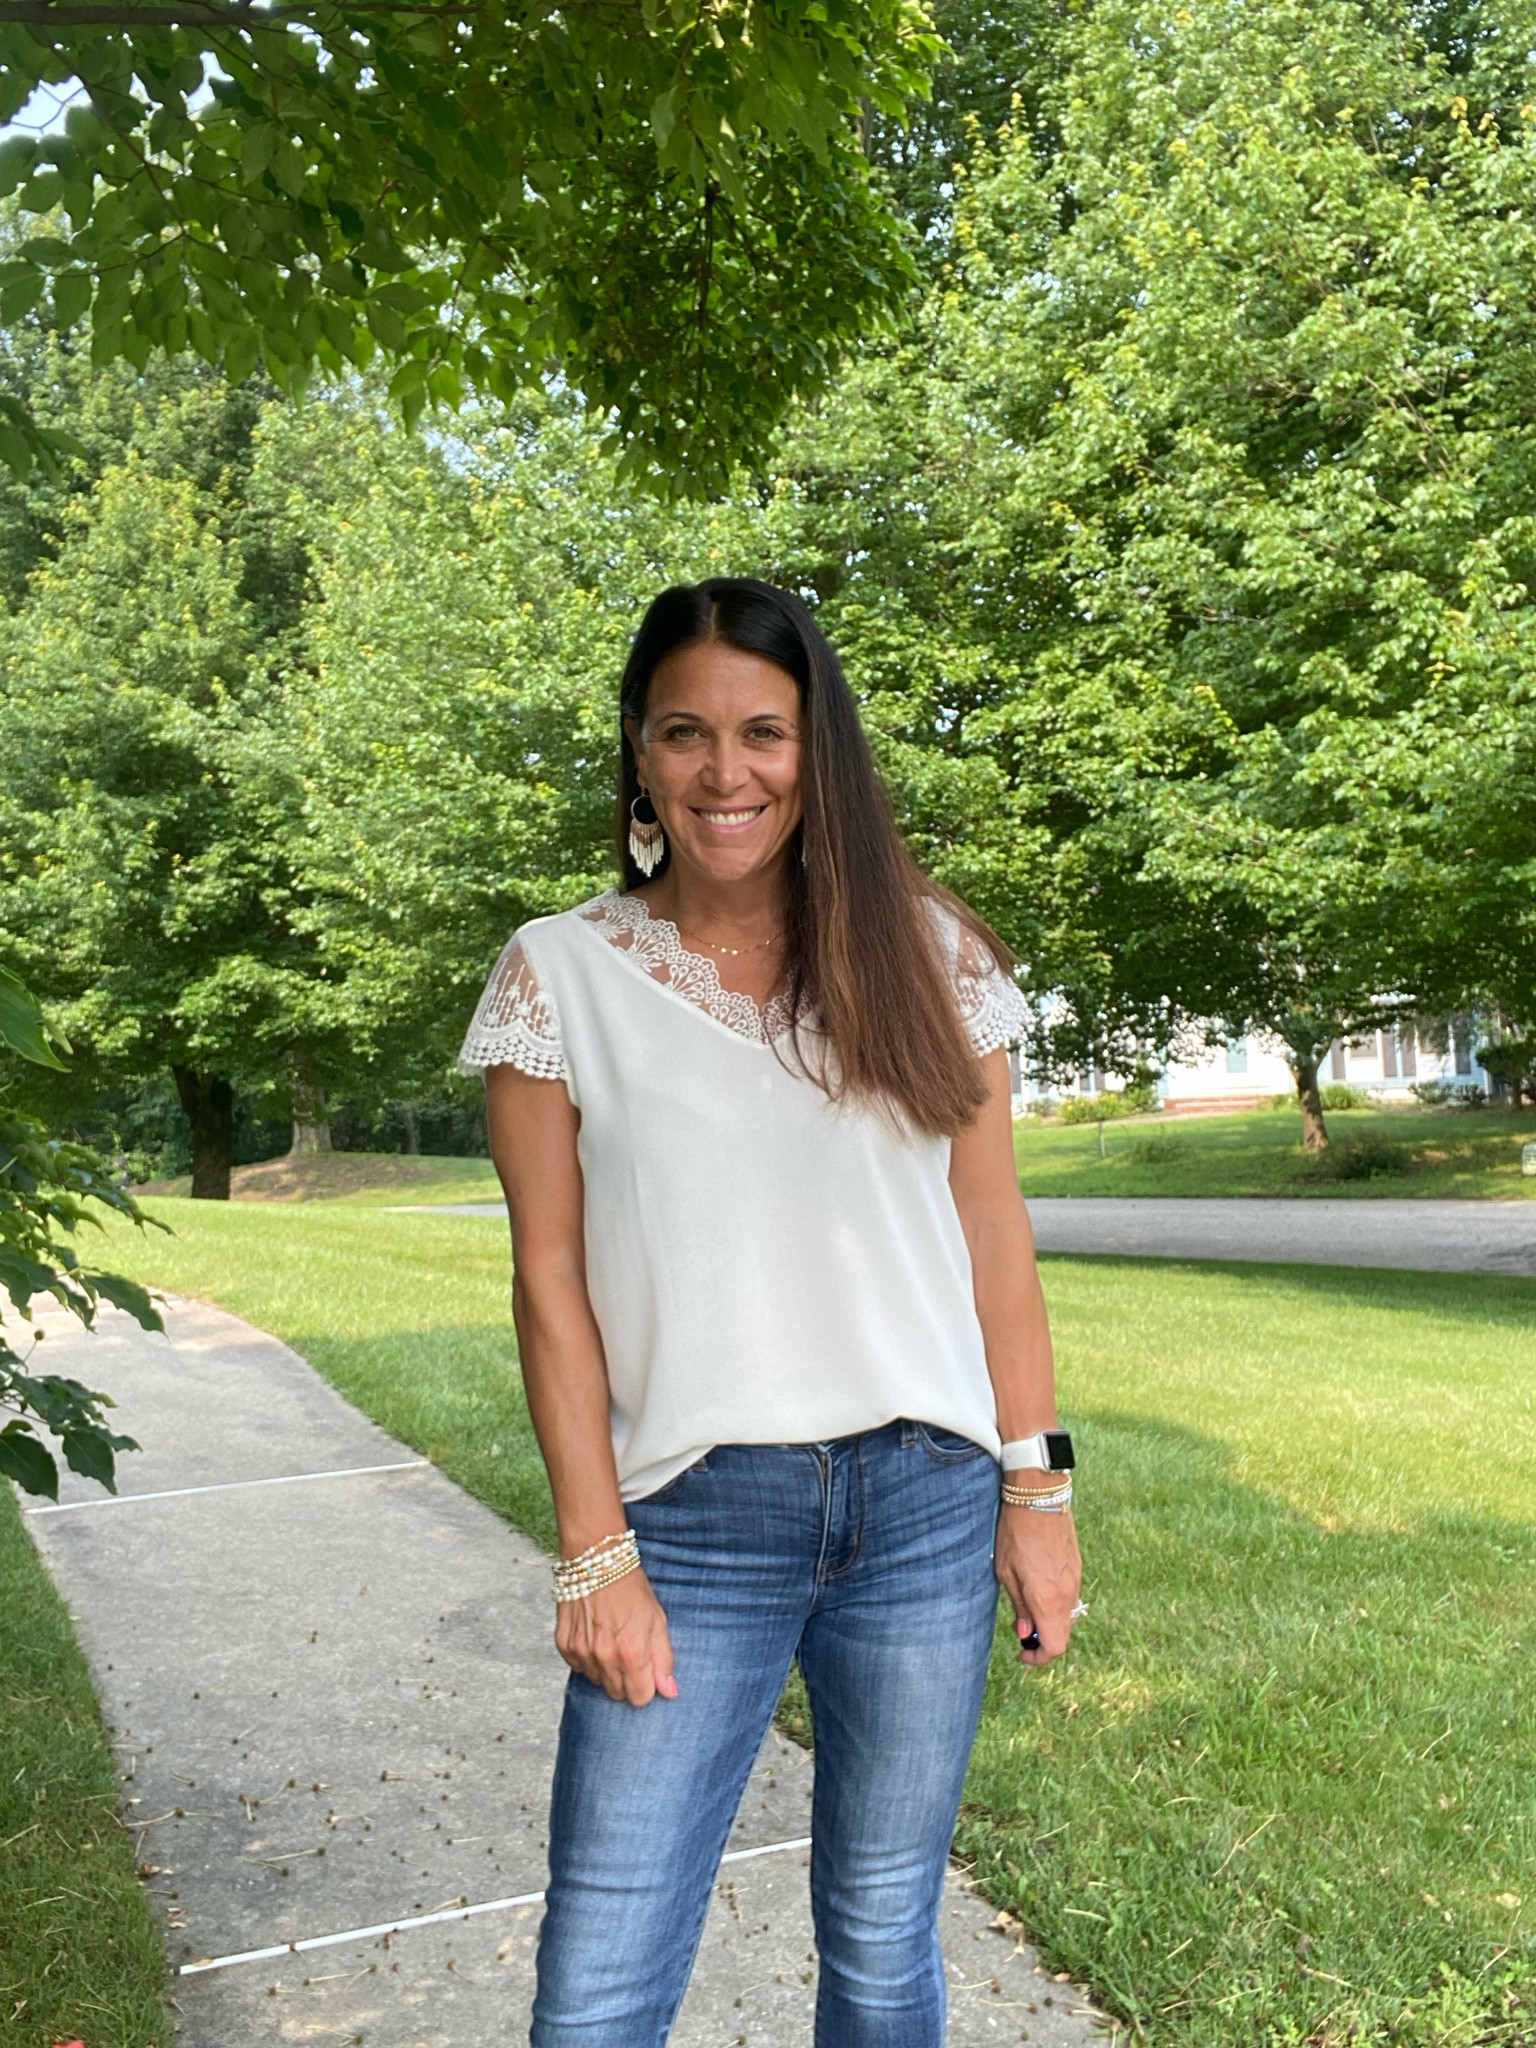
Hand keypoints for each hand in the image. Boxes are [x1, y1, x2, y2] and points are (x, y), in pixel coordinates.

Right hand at [555, 1567, 677, 1705]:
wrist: (596, 1561)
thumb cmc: (631, 1588)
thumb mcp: (657, 1620)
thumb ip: (664, 1659)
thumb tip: (670, 1692)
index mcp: (632, 1653)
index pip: (640, 1698)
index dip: (645, 1686)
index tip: (646, 1670)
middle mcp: (604, 1658)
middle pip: (617, 1694)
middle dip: (626, 1680)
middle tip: (628, 1651)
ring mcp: (581, 1653)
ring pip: (597, 1682)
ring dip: (606, 1669)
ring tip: (610, 1640)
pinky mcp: (564, 1646)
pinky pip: (578, 1668)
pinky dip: (587, 1658)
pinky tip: (593, 1635)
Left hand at [995, 1505, 1082, 1666]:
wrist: (1038, 1495)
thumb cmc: (1015, 1531)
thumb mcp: (1006, 1571)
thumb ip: (1019, 1605)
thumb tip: (1025, 1632)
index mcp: (1047, 1599)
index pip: (1054, 1647)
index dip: (1039, 1657)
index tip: (1023, 1651)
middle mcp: (1066, 1594)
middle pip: (1063, 1635)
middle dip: (1043, 1639)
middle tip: (1021, 1628)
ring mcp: (1075, 1580)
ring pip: (1068, 1616)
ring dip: (1049, 1620)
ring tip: (1027, 1604)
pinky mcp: (1077, 1567)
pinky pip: (1070, 1597)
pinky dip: (1056, 1604)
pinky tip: (1038, 1587)